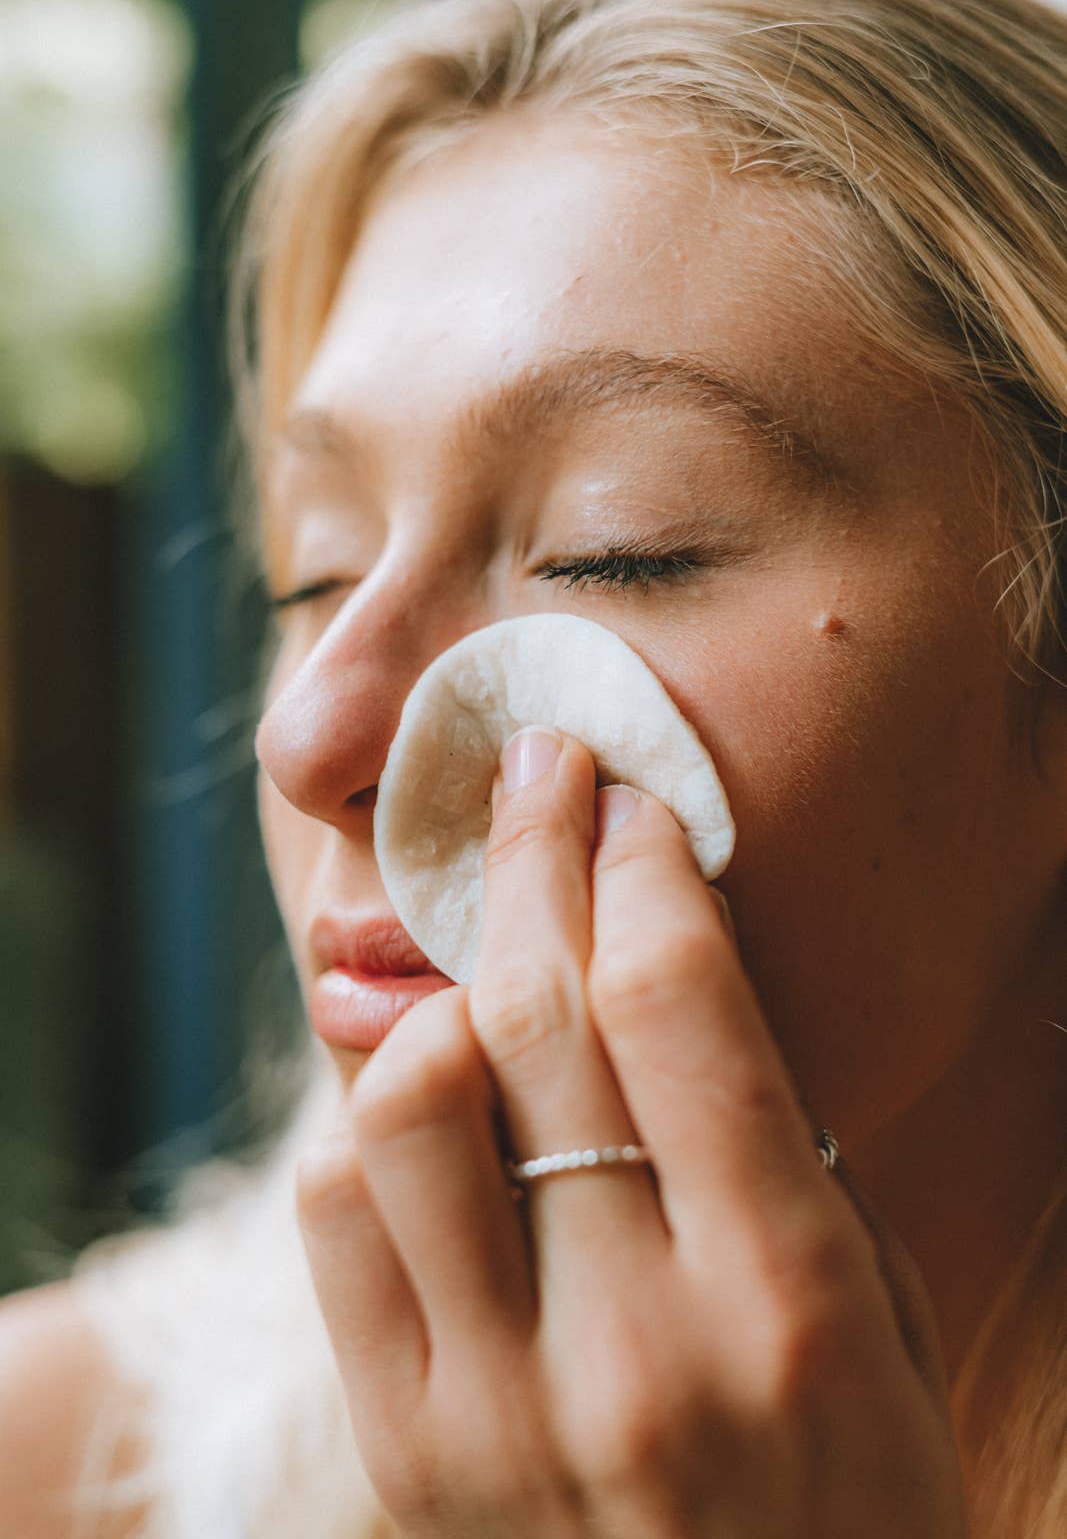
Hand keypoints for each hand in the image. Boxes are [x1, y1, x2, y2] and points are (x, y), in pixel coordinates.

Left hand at [296, 727, 966, 1536]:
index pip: (676, 1003)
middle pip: (539, 1014)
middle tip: (537, 773)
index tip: (627, 798)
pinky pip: (334, 1217)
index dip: (642, 864)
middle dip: (534, 851)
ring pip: (406, 1099)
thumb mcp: (873, 1324)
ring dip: (445, 993)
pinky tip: (431, 1107)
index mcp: (781, 1300)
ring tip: (487, 960)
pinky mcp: (404, 1450)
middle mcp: (631, 1342)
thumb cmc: (853, 1507)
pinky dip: (370, 1124)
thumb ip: (770, 1160)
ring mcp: (495, 1403)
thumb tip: (662, 980)